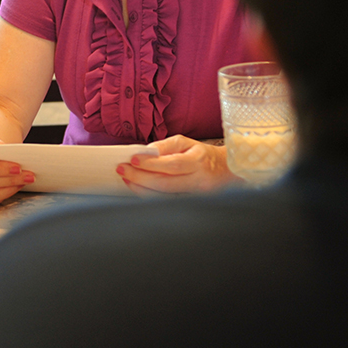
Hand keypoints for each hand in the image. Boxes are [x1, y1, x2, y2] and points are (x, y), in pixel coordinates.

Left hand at [115, 134, 236, 194]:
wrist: (225, 171)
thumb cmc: (202, 155)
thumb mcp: (186, 142)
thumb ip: (165, 145)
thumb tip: (145, 151)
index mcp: (198, 160)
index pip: (172, 164)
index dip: (151, 164)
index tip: (132, 159)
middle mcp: (198, 180)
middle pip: (166, 184)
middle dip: (140, 178)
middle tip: (122, 170)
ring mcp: (195, 196)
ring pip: (164, 196)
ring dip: (142, 188)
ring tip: (127, 179)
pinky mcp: (191, 204)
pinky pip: (167, 202)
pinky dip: (150, 195)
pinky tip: (139, 188)